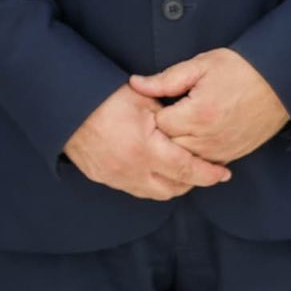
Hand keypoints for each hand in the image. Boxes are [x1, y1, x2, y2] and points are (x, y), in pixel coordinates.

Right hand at [63, 85, 231, 199]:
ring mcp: (116, 178)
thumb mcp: (144, 100)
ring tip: (186, 170)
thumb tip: (192, 129)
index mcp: (145, 149)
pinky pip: (137, 189)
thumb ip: (171, 118)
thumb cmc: (105, 98)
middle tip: (208, 170)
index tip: (224, 173)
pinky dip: (153, 183)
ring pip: (156, 193)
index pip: (186, 169)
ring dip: (174, 184)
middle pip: (174, 187)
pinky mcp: (104, 179)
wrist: (66, 107)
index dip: (208, 173)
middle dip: (194, 181)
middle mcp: (131, 170)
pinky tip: (160, 170)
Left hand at [130, 48, 290, 164]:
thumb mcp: (202, 65)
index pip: (157, 126)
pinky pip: (203, 165)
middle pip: (168, 147)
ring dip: (177, 147)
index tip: (156, 104)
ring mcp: (221, 150)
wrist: (281, 82)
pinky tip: (193, 140)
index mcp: (197, 113)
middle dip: (161, 135)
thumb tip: (135, 84)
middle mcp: (208, 138)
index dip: (153, 114)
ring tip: (177, 128)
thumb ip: (166, 79)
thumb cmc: (241, 68)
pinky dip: (194, 155)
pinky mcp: (231, 156)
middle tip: (163, 117)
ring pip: (184, 160)